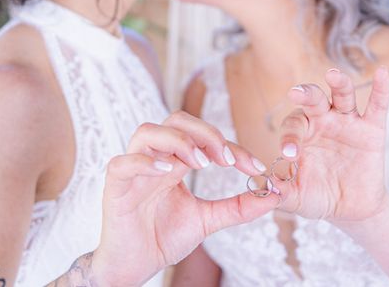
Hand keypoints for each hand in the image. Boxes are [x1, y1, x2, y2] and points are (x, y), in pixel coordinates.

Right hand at [91, 111, 279, 285]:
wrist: (134, 266)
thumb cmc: (163, 238)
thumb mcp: (207, 220)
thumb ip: (237, 207)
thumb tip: (273, 196)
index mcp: (174, 161)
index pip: (203, 138)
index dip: (232, 147)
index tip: (256, 167)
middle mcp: (154, 158)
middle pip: (175, 120)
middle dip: (205, 133)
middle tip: (226, 158)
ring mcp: (133, 170)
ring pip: (147, 131)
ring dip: (178, 141)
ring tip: (201, 163)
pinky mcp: (115, 186)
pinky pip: (123, 162)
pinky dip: (145, 162)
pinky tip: (168, 171)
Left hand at [272, 67, 388, 225]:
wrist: (351, 209)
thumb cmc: (319, 197)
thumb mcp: (297, 198)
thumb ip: (281, 193)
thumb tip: (263, 189)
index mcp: (302, 133)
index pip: (293, 126)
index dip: (290, 137)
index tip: (289, 155)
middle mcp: (324, 121)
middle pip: (313, 99)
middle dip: (305, 94)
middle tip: (295, 93)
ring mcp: (348, 122)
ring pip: (343, 96)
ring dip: (339, 83)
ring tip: (333, 75)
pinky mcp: (372, 129)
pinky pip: (378, 106)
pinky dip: (381, 89)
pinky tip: (383, 73)